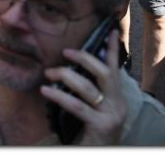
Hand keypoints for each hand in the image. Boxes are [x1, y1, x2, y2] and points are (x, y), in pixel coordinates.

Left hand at [41, 29, 126, 143]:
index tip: (110, 29)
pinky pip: (77, 106)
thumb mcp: (93, 110)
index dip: (112, 49)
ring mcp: (111, 116)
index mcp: (117, 99)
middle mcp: (118, 105)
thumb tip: (71, 70)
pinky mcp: (101, 126)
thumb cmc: (91, 134)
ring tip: (49, 72)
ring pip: (88, 88)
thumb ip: (88, 92)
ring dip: (66, 76)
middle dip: (85, 58)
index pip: (115, 69)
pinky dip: (59, 96)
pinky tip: (46, 91)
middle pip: (105, 73)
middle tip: (66, 51)